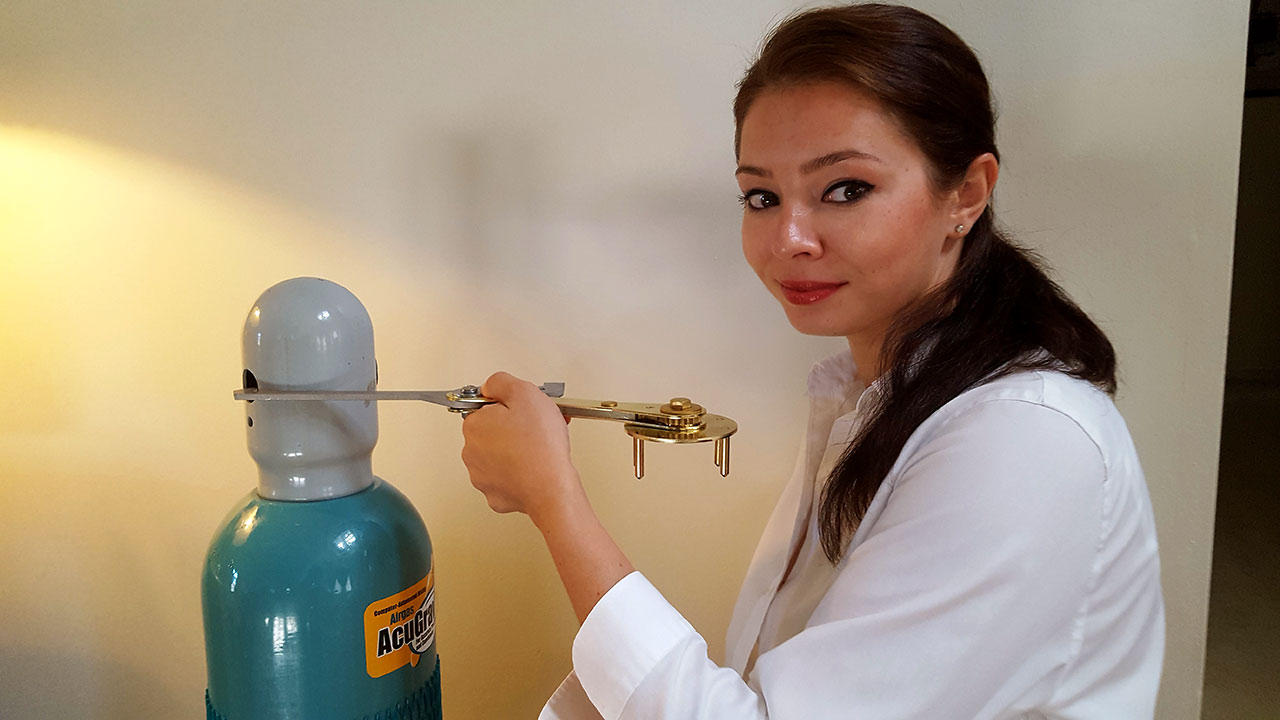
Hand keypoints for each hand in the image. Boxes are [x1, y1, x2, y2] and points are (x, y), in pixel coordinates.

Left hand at [460, 371, 583, 526]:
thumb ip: (500, 382)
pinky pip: (506, 478)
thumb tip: (490, 387)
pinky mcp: (495, 495)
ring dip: (515, 450)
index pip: (485, 407)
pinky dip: (519, 474)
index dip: (509, 406)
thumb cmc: (540, 445)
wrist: (551, 487)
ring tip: (539, 449)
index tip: (524, 411)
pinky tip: (534, 468)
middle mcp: (471, 451)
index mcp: (474, 425)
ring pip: (498, 456)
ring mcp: (481, 476)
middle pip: (492, 431)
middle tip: (536, 429)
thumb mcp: (524, 392)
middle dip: (513, 428)